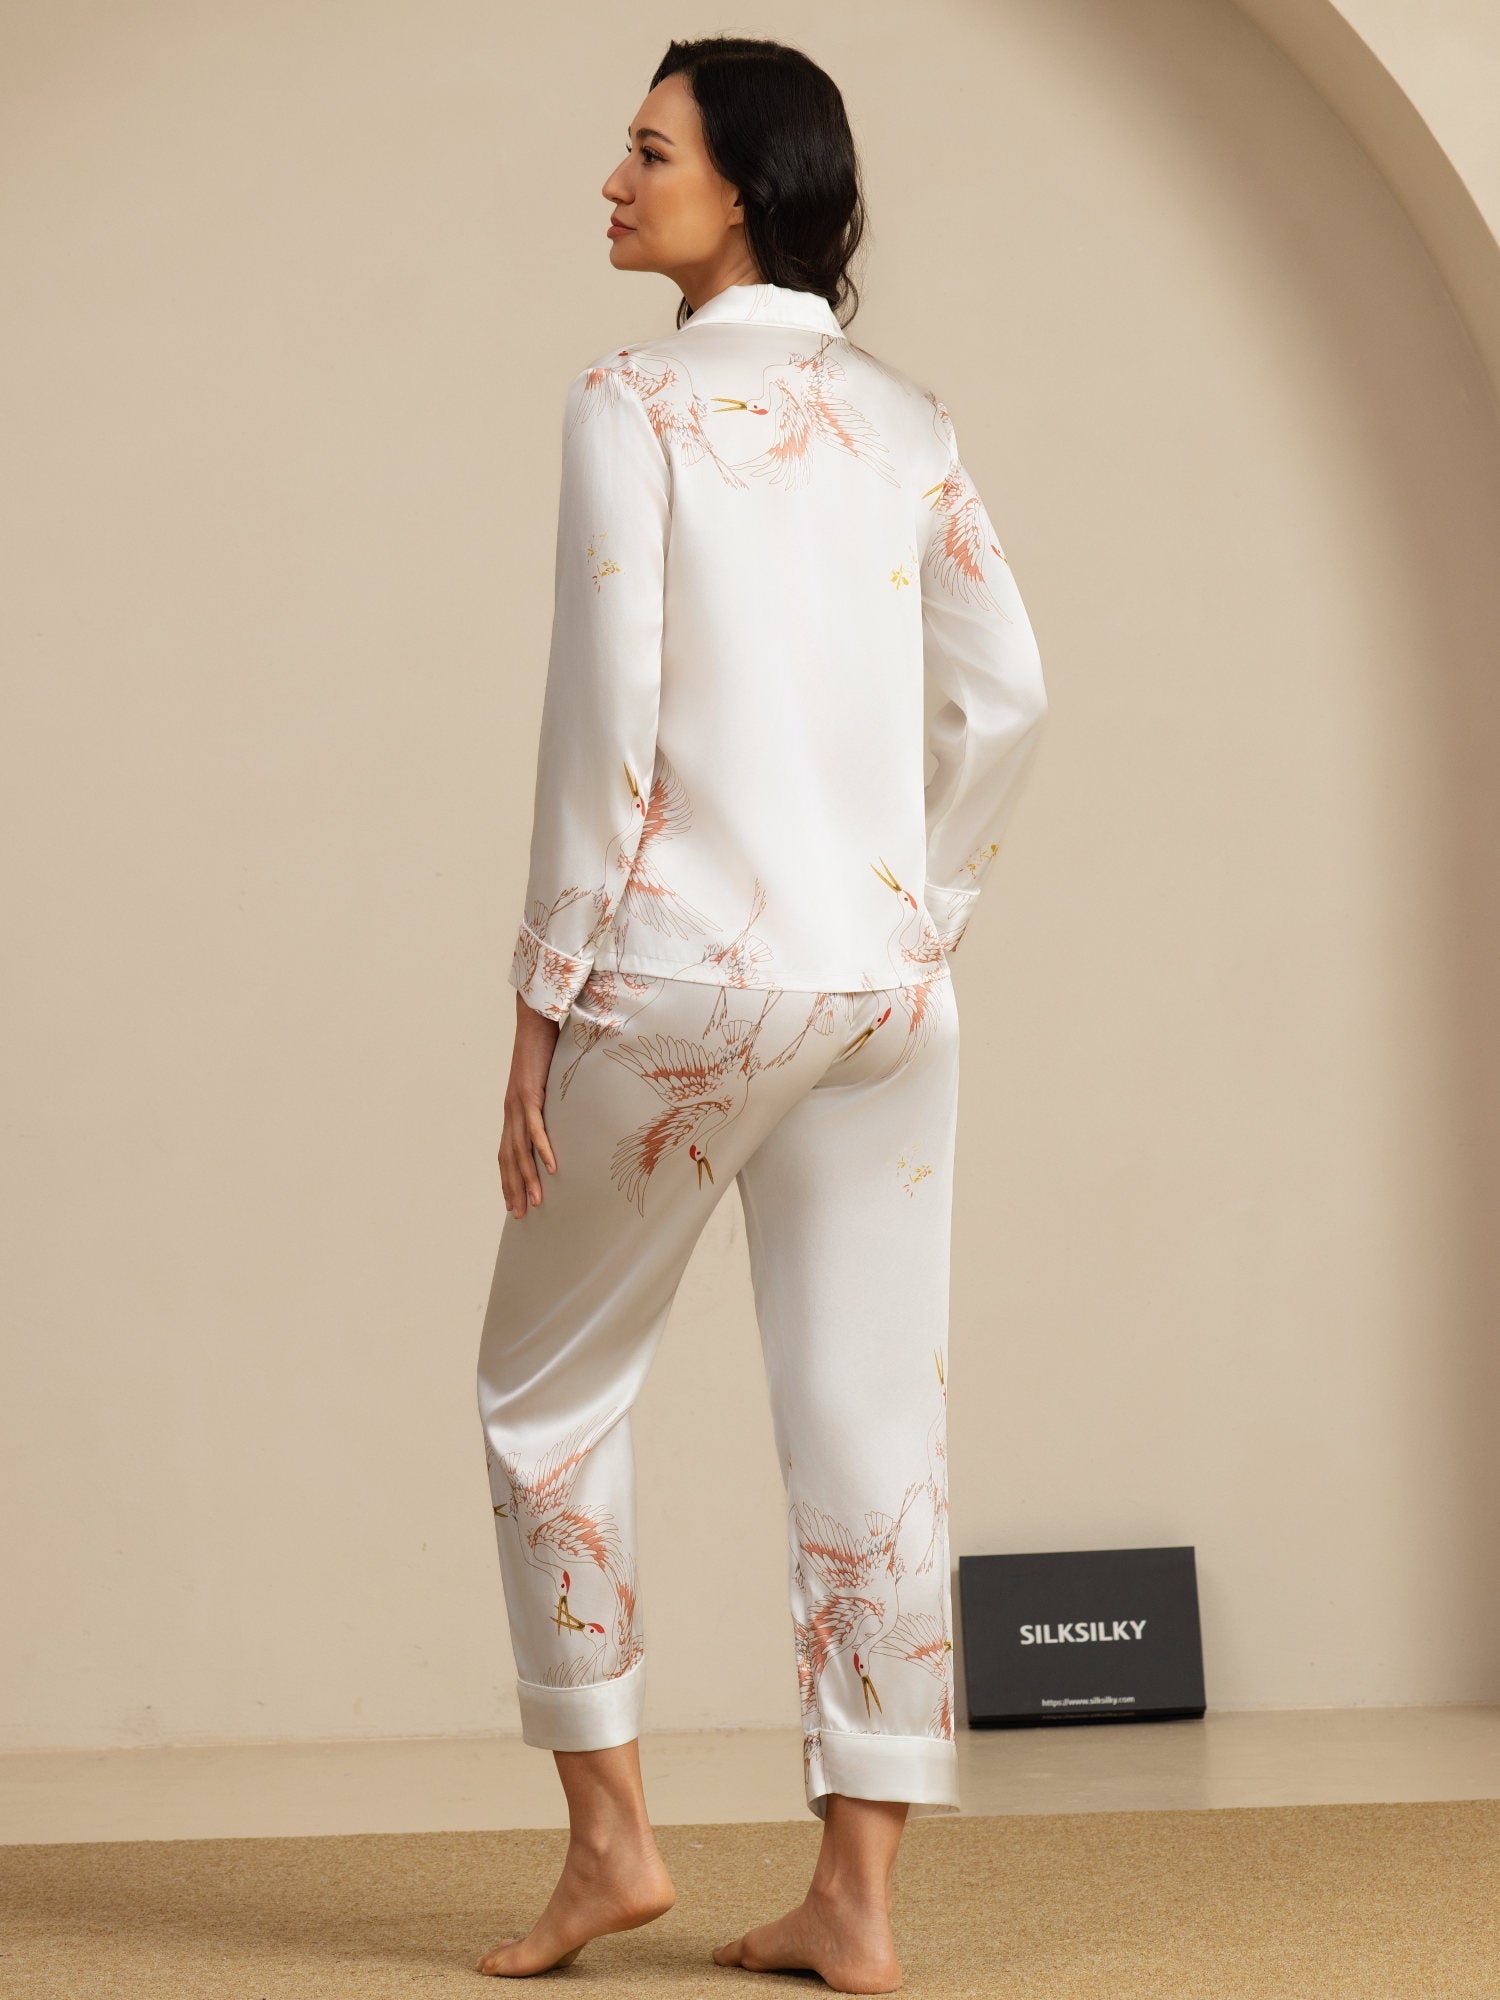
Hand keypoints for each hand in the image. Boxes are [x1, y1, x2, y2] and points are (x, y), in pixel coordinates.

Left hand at [499, 992, 560, 1217]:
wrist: (534, 1022)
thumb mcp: (546, 1084)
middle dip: (514, 1188)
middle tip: (520, 1215)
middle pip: (509, 1159)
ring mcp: (518, 1104)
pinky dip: (542, 1149)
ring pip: (520, 1150)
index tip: (513, 1203)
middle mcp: (511, 1112)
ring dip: (527, 1178)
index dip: (507, 1180)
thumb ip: (549, 1103)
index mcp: (513, 1112)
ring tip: (536, 1202)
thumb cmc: (542, 1051)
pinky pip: (536, 1128)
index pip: (506, 1153)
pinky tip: (551, 1168)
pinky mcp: (530, 1094)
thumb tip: (564, 1118)